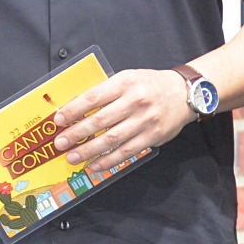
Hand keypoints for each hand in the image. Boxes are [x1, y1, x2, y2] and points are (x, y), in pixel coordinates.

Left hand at [52, 69, 192, 167]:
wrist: (184, 93)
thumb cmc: (150, 85)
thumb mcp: (128, 79)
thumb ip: (107, 92)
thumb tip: (77, 109)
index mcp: (125, 83)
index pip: (93, 97)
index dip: (73, 110)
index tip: (59, 120)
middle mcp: (135, 101)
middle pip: (100, 120)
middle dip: (76, 133)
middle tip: (60, 143)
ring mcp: (144, 121)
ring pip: (111, 139)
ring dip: (89, 150)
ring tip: (73, 157)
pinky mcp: (152, 137)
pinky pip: (126, 152)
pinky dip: (108, 160)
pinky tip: (95, 165)